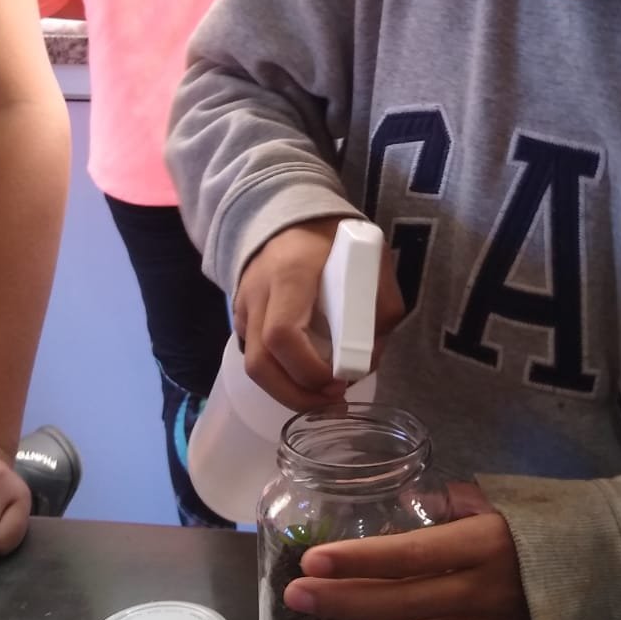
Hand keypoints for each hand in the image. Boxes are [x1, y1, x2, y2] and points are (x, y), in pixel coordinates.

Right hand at [235, 216, 404, 409]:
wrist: (288, 217)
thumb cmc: (334, 240)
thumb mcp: (371, 261)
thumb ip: (380, 307)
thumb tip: (370, 359)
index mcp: (291, 274)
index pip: (283, 333)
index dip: (309, 369)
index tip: (339, 380)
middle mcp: (258, 292)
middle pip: (259, 362)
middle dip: (295, 395)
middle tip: (331, 403)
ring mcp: (243, 306)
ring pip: (252, 366)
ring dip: (287, 392)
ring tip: (322, 399)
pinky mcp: (240, 317)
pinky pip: (255, 355)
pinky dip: (279, 376)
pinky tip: (306, 379)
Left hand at [284, 485, 530, 619]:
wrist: (614, 572)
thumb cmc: (548, 528)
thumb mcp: (507, 502)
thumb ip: (456, 502)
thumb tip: (410, 500)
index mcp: (482, 544)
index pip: (409, 554)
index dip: (360, 559)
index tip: (314, 560)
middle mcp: (482, 591)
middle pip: (403, 601)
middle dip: (345, 601)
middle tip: (294, 598)